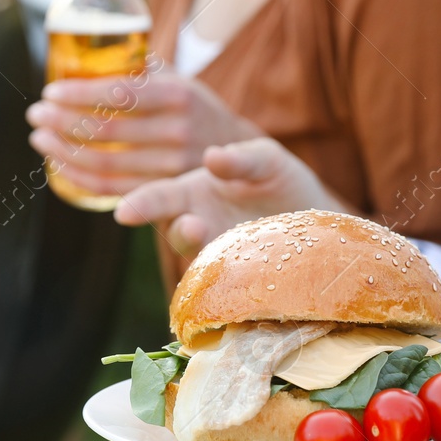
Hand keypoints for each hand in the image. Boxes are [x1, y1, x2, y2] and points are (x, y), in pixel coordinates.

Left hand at [26, 72, 256, 197]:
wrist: (235, 151)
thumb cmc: (193, 108)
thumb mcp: (179, 79)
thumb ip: (141, 67)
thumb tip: (89, 48)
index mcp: (178, 95)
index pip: (117, 93)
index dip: (77, 94)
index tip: (49, 92)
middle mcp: (178, 132)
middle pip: (105, 130)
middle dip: (60, 122)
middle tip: (36, 114)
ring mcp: (171, 168)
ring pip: (103, 163)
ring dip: (62, 151)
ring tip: (39, 138)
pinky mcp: (162, 193)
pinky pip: (110, 189)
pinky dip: (77, 177)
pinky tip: (59, 163)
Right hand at [112, 138, 338, 263]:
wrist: (317, 219)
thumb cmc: (282, 181)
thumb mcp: (268, 159)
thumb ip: (242, 158)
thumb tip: (211, 157)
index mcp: (194, 192)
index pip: (158, 197)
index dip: (139, 204)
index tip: (123, 213)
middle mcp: (198, 224)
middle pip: (173, 231)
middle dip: (178, 230)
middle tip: (192, 225)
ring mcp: (217, 254)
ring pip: (198, 259)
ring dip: (208, 253)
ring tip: (221, 241)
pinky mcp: (238, 277)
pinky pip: (223, 284)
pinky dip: (227, 281)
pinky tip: (242, 275)